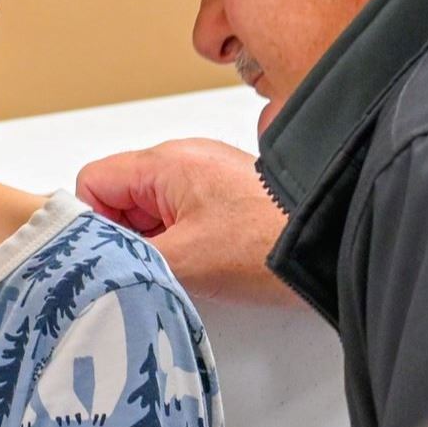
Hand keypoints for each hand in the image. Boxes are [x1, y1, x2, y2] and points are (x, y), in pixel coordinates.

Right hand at [77, 139, 294, 306]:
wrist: (335, 242)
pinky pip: (181, 213)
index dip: (92, 224)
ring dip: (155, 242)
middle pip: (121, 195)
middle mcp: (185, 157)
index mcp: (167, 161)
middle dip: (126, 236)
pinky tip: (204, 265)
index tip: (111, 256)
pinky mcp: (228, 193)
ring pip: (151, 208)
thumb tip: (94, 262)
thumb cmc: (270, 245)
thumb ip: (125, 257)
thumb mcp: (182, 261)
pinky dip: (181, 241)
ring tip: (184, 269)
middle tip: (151, 268)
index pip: (93, 181)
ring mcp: (209, 173)